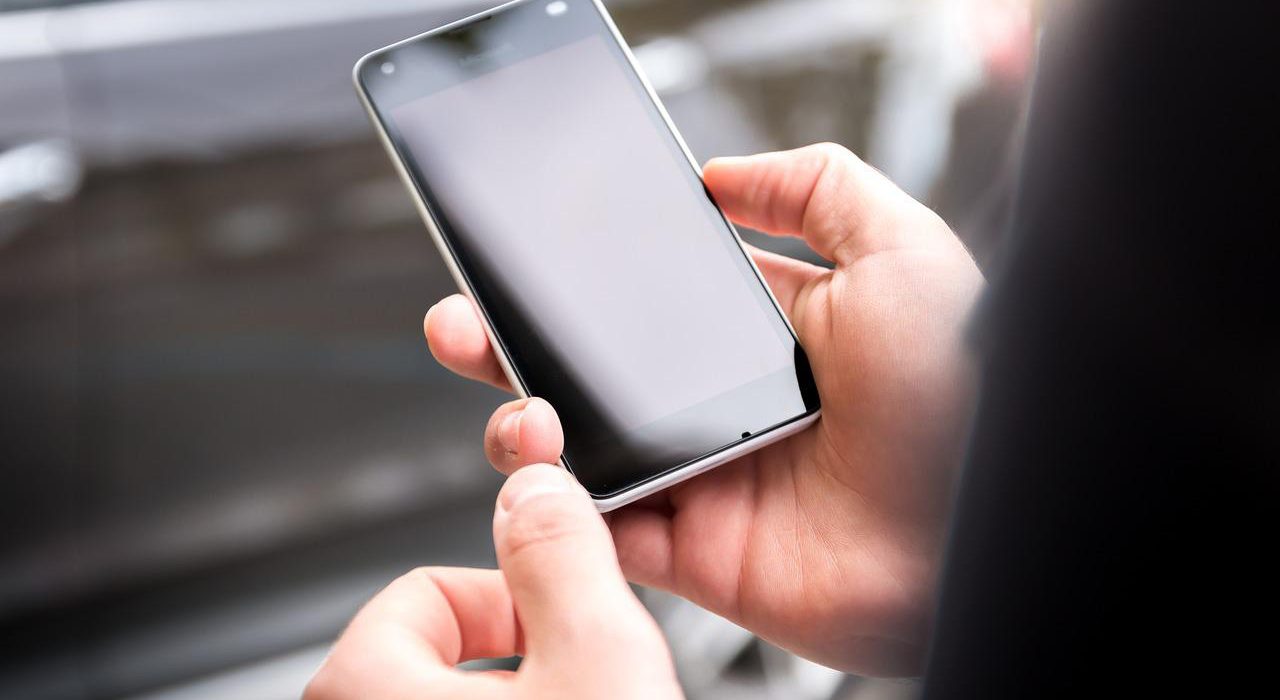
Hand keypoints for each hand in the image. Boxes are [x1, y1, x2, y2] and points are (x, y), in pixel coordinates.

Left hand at [305, 465, 682, 699]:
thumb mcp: (599, 661)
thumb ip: (563, 553)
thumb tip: (535, 486)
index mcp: (364, 682)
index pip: (426, 590)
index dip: (512, 597)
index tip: (560, 623)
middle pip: (441, 648)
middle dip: (519, 652)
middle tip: (579, 682)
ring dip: (525, 694)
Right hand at [425, 143, 982, 675]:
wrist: (979, 525)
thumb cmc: (961, 387)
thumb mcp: (902, 248)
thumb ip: (816, 188)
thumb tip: (723, 173)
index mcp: (768, 332)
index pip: (651, 296)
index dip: (587, 277)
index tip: (529, 257)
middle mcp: (728, 403)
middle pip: (598, 371)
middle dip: (520, 344)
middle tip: (468, 320)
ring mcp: (706, 476)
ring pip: (583, 450)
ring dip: (525, 423)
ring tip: (513, 400)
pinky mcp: (695, 551)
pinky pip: (604, 532)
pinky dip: (560, 510)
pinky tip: (542, 471)